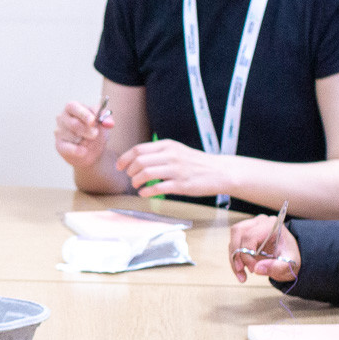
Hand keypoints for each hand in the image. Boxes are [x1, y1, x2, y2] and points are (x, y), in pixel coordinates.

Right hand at [53, 100, 113, 167]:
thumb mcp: (102, 122)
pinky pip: (67, 148)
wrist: (92, 151)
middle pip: (73, 123)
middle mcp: (62, 118)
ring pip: (72, 136)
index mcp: (72, 108)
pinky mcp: (59, 145)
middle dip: (87, 130)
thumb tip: (109, 123)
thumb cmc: (95, 130)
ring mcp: (59, 131)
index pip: (73, 107)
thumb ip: (107, 119)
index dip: (83, 114)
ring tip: (88, 141)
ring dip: (84, 140)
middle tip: (95, 134)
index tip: (93, 121)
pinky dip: (77, 150)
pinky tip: (84, 151)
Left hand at [115, 138, 230, 197]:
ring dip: (136, 181)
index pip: (139, 149)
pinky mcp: (181, 185)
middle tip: (129, 177)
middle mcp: (171, 156)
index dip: (125, 158)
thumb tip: (137, 159)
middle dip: (129, 171)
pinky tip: (144, 193)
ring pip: (146, 174)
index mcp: (168, 145)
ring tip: (136, 185)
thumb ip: (158, 153)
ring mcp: (176, 170)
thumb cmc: (196, 162)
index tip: (119, 166)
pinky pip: (157, 188)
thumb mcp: (177, 150)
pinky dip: (146, 192)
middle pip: (139, 161)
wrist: (219, 171)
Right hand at [227, 214, 299, 282]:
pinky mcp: (245, 233)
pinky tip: (241, 270)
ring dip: (233, 258)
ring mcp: (252, 225)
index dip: (247, 254)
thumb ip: (275, 267)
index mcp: (271, 226)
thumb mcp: (288, 265)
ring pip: (233, 238)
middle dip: (236, 255)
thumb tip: (257, 268)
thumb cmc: (290, 258)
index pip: (250, 236)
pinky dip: (234, 258)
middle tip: (241, 271)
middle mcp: (260, 222)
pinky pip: (234, 244)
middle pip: (238, 233)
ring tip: (241, 273)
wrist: (290, 257)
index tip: (253, 269)